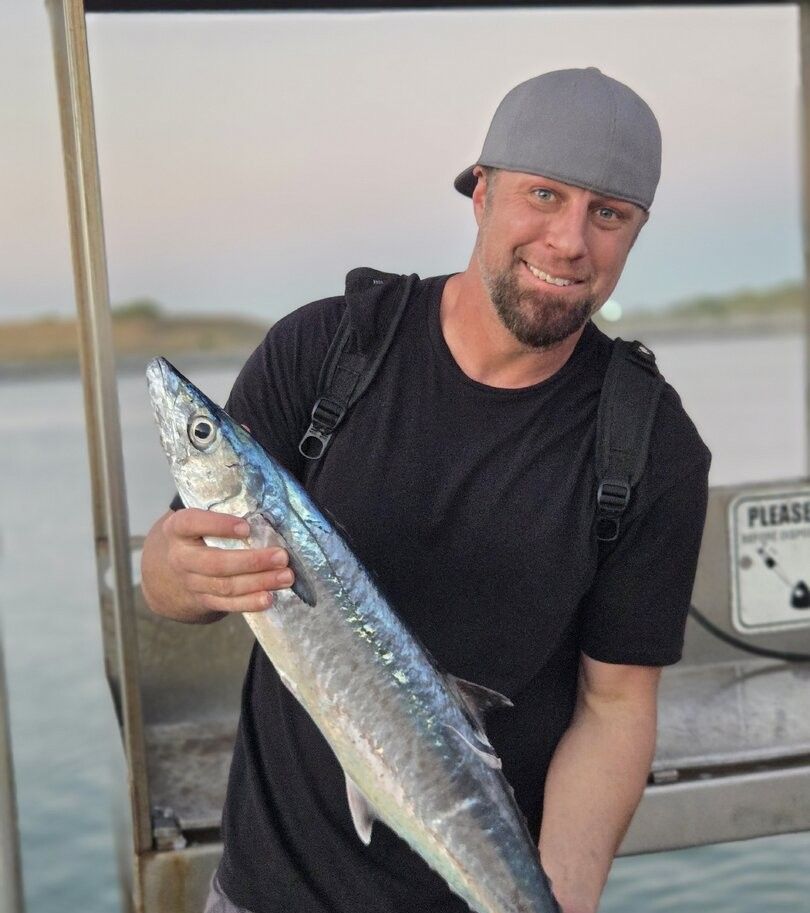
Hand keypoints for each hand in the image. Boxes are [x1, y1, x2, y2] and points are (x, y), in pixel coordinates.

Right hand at [160, 507, 294, 614]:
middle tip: (281, 556)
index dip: (218, 525)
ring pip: (225, 586)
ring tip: (285, 577)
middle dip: (252, 561)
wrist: (166, 573)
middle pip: (216, 563)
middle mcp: (181, 558)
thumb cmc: (193, 536)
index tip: (246, 527)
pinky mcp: (203, 601)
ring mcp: (191, 583)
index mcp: (177, 530)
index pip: (192, 523)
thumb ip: (220, 514)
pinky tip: (269, 598)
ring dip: (259, 582)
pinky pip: (227, 604)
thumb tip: (265, 509)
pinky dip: (249, 603)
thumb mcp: (196, 521)